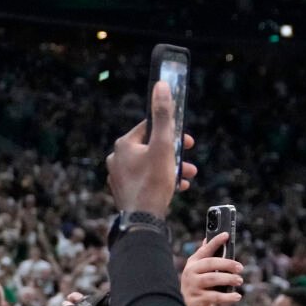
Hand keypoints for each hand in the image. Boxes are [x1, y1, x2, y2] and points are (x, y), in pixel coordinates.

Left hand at [105, 79, 196, 216]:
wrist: (142, 220)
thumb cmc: (153, 182)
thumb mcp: (163, 146)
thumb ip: (164, 116)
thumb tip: (161, 86)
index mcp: (123, 145)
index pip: (148, 128)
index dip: (171, 132)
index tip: (186, 140)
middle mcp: (117, 159)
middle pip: (151, 148)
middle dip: (174, 153)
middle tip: (189, 160)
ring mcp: (119, 176)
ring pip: (150, 166)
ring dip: (172, 168)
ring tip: (188, 176)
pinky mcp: (125, 191)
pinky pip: (146, 181)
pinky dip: (162, 181)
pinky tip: (177, 188)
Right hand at [181, 231, 242, 305]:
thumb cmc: (198, 284)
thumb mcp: (199, 270)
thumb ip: (204, 256)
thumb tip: (207, 239)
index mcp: (193, 263)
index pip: (205, 250)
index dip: (215, 242)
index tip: (226, 235)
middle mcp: (190, 272)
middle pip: (210, 263)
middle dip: (226, 264)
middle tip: (240, 267)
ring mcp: (193, 286)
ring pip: (212, 279)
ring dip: (228, 279)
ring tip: (239, 280)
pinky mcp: (197, 299)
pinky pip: (215, 296)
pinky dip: (227, 297)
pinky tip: (237, 296)